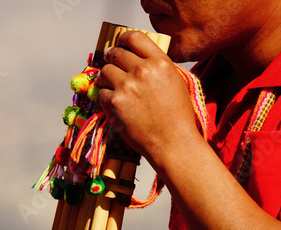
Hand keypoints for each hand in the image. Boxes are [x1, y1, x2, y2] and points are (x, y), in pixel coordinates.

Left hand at [96, 31, 201, 163]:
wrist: (173, 142)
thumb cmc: (179, 116)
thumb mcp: (176, 82)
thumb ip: (158, 66)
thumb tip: (140, 58)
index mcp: (160, 62)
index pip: (135, 37)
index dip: (123, 39)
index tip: (119, 43)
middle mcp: (142, 70)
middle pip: (116, 53)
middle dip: (111, 57)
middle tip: (109, 61)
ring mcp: (127, 86)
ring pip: (105, 71)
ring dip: (105, 77)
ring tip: (110, 83)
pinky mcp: (115, 102)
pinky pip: (101, 92)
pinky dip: (105, 97)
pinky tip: (113, 102)